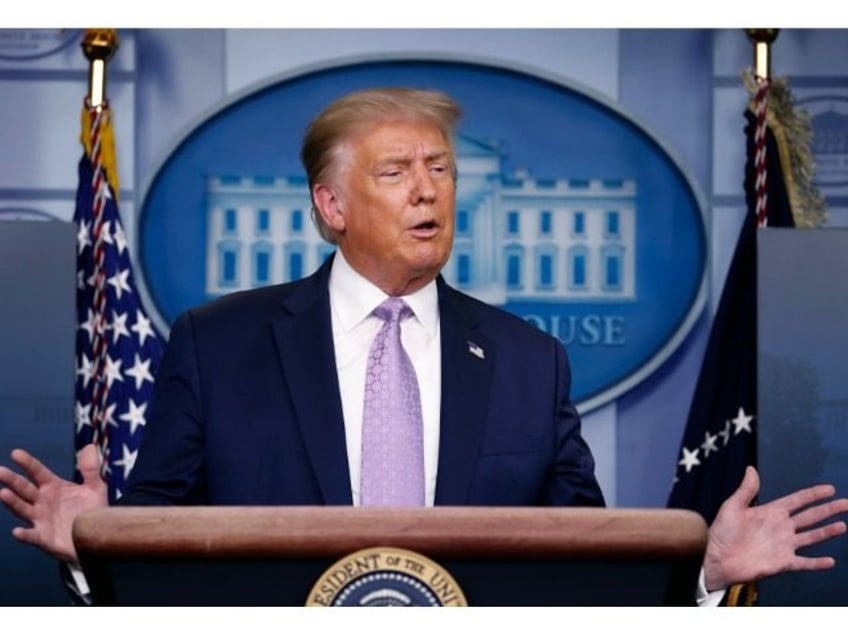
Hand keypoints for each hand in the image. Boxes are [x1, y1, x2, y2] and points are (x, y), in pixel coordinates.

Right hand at [0, 444, 107, 564]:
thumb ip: (90, 469)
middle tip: (0, 471)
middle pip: (25, 489)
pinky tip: (17, 532)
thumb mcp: (95, 488)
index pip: (38, 472)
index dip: (28, 463)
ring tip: (2, 493)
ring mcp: (41, 520)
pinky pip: (32, 536)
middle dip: (12, 480)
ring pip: (23, 509)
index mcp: (53, 487)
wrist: (97, 537)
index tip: (15, 453)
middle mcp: (43, 502)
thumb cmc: (92, 511)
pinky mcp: (44, 538)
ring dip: (13, 502)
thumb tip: (90, 446)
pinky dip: (24, 535)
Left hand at [703, 465, 847, 591]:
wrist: (715, 558)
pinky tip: (831, 561)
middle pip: (810, 516)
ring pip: (811, 537)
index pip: (797, 500)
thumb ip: (746, 490)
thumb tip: (751, 468)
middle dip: (828, 509)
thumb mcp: (732, 507)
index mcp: (770, 512)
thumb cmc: (720, 532)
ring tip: (843, 526)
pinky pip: (804, 563)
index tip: (830, 489)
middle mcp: (781, 527)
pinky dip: (817, 563)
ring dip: (827, 532)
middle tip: (847, 503)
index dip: (813, 494)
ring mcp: (783, 545)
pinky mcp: (782, 563)